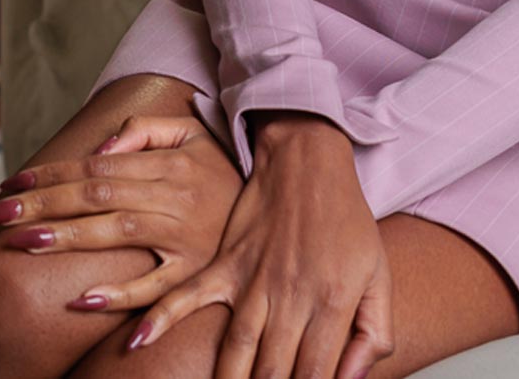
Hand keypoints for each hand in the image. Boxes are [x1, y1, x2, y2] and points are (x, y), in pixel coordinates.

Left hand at [0, 113, 233, 310]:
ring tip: (24, 242)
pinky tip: (84, 301)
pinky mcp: (197, 274)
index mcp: (164, 164)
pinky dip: (122, 296)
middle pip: (94, 197)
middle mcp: (170, 198)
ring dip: (68, 239)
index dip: (48, 175)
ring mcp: (183, 238)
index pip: (93, 167)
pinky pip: (157, 289)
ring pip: (116, 234)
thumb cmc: (221, 166)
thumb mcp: (188, 134)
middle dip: (41, 205)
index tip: (8, 184)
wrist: (284, 197)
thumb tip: (96, 154)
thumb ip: (141, 133)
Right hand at [126, 114, 392, 378]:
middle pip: (273, 371)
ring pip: (236, 348)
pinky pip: (188, 295)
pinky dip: (162, 319)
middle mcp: (290, 296)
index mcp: (332, 302)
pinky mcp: (225, 263)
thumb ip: (374, 332)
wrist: (309, 160)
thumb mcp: (380, 276)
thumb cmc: (347, 220)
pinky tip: (138, 343)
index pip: (317, 374)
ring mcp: (252, 279)